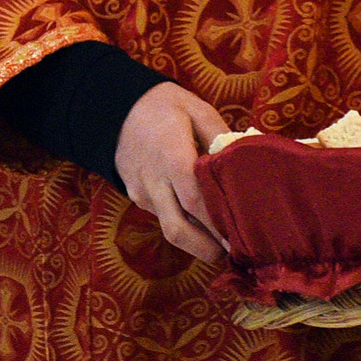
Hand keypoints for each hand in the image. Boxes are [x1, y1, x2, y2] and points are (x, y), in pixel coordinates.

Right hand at [112, 83, 230, 263]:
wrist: (116, 108)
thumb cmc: (163, 106)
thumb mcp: (196, 109)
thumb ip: (220, 135)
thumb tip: (244, 157)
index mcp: (171, 156)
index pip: (195, 201)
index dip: (216, 224)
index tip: (238, 237)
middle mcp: (154, 181)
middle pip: (178, 228)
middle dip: (206, 248)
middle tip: (234, 254)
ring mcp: (142, 192)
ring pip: (169, 227)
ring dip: (196, 241)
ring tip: (223, 245)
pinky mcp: (137, 197)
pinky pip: (162, 216)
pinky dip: (184, 224)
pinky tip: (203, 223)